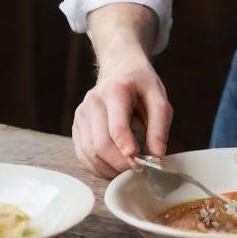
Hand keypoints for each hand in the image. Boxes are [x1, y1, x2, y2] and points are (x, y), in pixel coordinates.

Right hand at [72, 60, 171, 179]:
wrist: (119, 67)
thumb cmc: (141, 84)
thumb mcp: (158, 97)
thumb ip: (159, 126)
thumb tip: (157, 156)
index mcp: (115, 91)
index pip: (116, 127)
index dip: (126, 148)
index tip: (139, 163)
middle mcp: (93, 101)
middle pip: (101, 144)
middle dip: (120, 163)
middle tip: (138, 169)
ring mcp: (82, 113)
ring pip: (89, 152)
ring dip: (108, 168)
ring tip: (127, 170)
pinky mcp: (77, 125)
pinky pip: (83, 153)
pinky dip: (97, 166)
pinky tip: (112, 166)